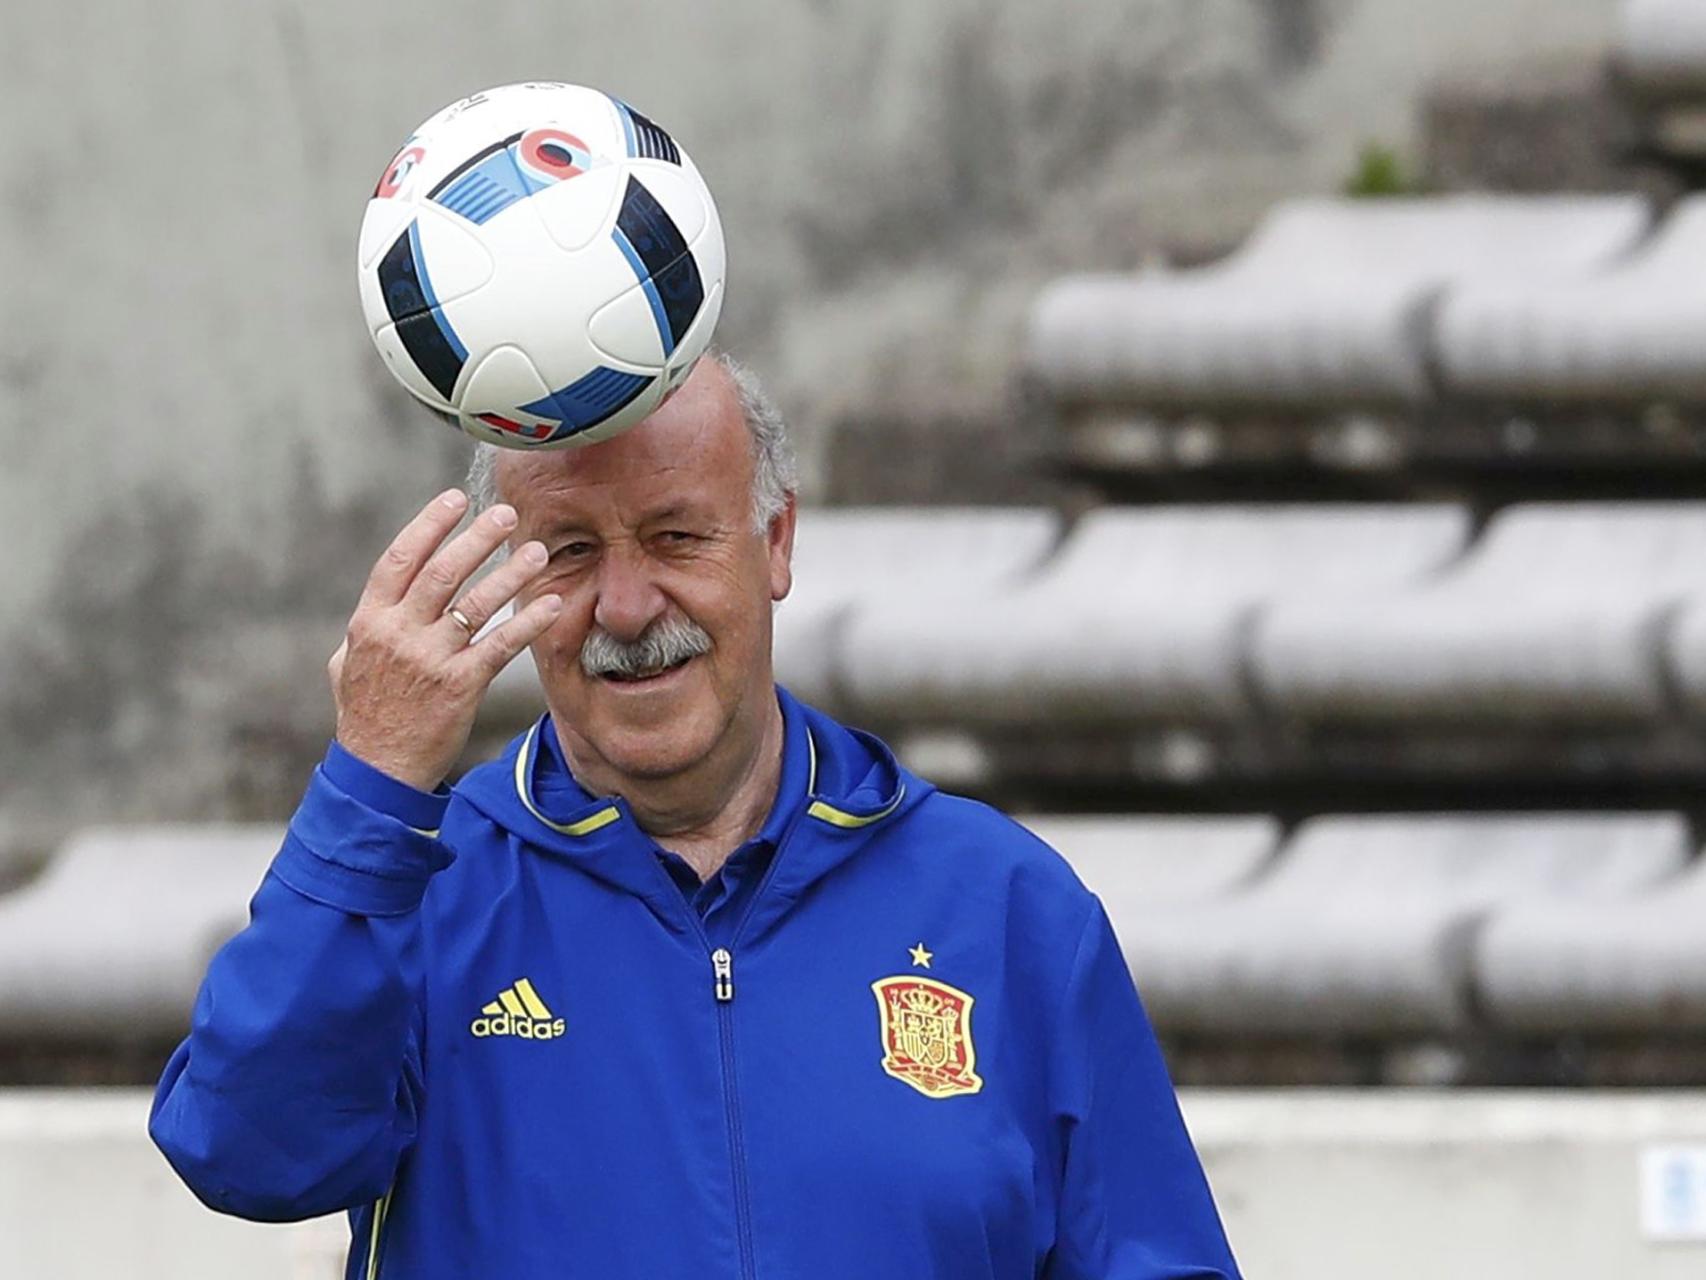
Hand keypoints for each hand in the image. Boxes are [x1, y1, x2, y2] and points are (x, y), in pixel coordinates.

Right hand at [327, 488, 562, 791]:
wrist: (378, 769)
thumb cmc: (366, 715)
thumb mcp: (348, 663)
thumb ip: (367, 628)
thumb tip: (384, 601)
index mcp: (369, 621)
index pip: (399, 558)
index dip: (429, 524)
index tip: (455, 499)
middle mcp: (399, 633)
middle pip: (442, 571)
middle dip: (478, 537)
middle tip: (509, 514)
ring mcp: (430, 659)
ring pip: (475, 603)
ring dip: (510, 573)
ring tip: (537, 550)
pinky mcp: (460, 686)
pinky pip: (500, 644)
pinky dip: (528, 621)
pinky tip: (551, 603)